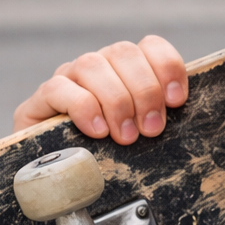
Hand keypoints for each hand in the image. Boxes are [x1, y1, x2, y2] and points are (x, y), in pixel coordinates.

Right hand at [14, 36, 187, 144]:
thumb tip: (184, 114)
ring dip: (116, 100)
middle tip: (151, 129)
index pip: (150, 46)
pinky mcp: (40, 101)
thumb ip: (159, 119)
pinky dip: (83, 107)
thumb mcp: (141, 135)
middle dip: (144, 91)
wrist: (58, 178)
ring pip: (92, 65)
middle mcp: (98, 67)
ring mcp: (67, 80)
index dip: (167, 67)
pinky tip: (97, 131)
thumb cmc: (109, 157)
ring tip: (125, 136)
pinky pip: (59, 88)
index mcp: (126, 70)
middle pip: (124, 53)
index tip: (176, 100)